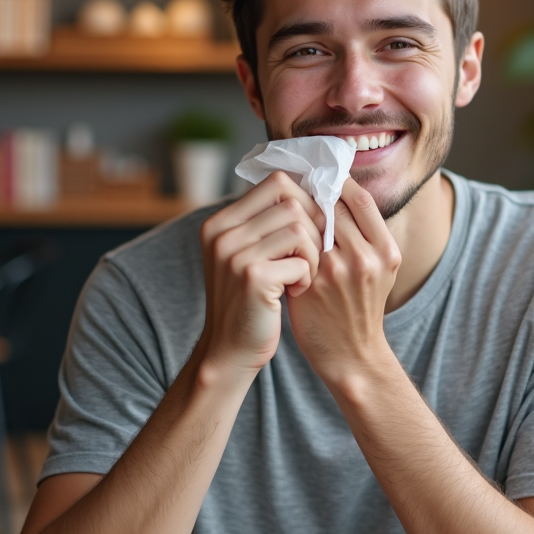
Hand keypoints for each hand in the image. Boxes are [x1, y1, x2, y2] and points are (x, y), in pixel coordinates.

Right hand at [198, 172, 324, 372]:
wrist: (229, 351)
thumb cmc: (250, 301)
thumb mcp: (246, 256)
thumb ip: (265, 223)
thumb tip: (310, 187)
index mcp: (220, 222)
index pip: (276, 182)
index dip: (305, 200)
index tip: (313, 226)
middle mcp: (222, 232)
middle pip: (291, 202)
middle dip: (313, 228)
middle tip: (310, 256)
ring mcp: (234, 253)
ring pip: (300, 228)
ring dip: (312, 254)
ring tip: (302, 275)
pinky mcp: (253, 276)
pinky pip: (300, 259)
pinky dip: (307, 276)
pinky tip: (296, 291)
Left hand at [286, 178, 401, 384]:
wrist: (351, 355)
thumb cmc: (361, 309)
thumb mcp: (380, 270)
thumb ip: (365, 237)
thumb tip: (334, 196)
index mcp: (386, 250)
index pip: (360, 199)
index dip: (338, 182)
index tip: (321, 173)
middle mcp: (364, 258)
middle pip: (332, 206)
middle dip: (311, 189)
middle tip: (293, 176)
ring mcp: (336, 271)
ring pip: (310, 222)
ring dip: (294, 208)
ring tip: (280, 198)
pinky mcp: (311, 284)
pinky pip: (295, 246)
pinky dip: (285, 233)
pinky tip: (274, 226)